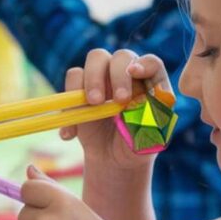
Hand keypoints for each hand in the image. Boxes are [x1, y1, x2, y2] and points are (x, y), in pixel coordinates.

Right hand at [61, 50, 173, 169]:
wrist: (114, 162)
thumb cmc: (137, 147)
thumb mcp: (149, 140)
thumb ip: (149, 120)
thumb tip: (141, 101)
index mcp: (150, 83)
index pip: (151, 64)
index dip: (145, 65)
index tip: (136, 74)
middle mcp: (127, 75)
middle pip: (122, 57)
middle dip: (118, 75)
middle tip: (119, 100)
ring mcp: (103, 79)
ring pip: (95, 59)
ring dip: (93, 79)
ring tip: (93, 105)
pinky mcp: (81, 89)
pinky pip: (71, 82)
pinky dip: (69, 105)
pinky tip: (73, 134)